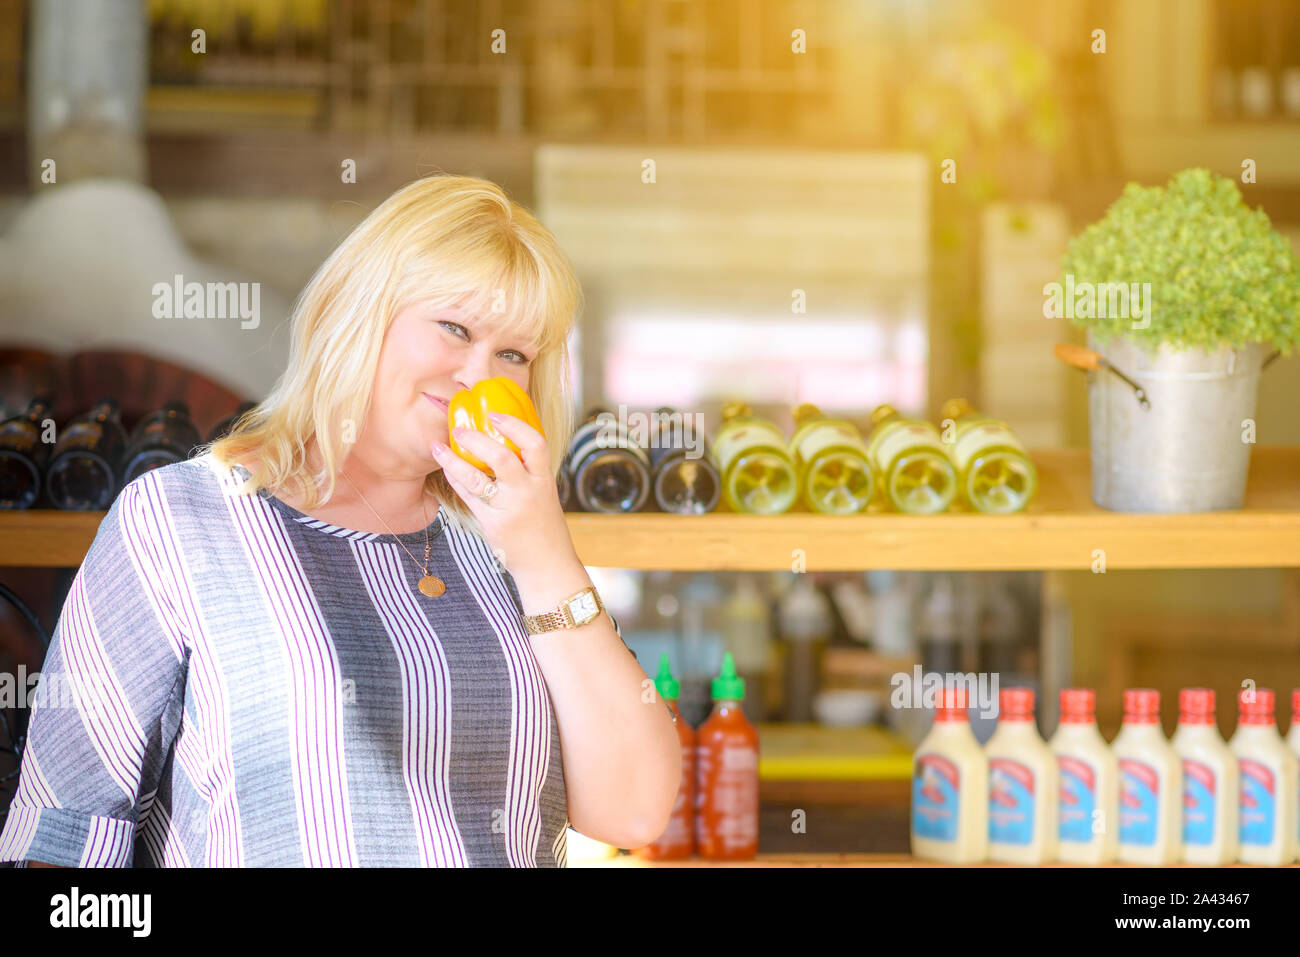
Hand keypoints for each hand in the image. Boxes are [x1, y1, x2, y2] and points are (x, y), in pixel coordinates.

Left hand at [431, 412, 576, 575]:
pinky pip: (469, 497)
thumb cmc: (544, 526)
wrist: (547, 565)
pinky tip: (446, 469)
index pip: (535, 443)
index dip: (515, 425)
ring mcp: (509, 508)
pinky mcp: (493, 524)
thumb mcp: (545, 494)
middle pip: (502, 457)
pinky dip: (455, 480)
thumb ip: (529, 472)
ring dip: (453, 460)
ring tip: (438, 447)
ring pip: (477, 478)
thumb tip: (506, 443)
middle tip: (458, 429)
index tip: (495, 415)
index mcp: (544, 480)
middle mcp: (528, 492)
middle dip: (476, 439)